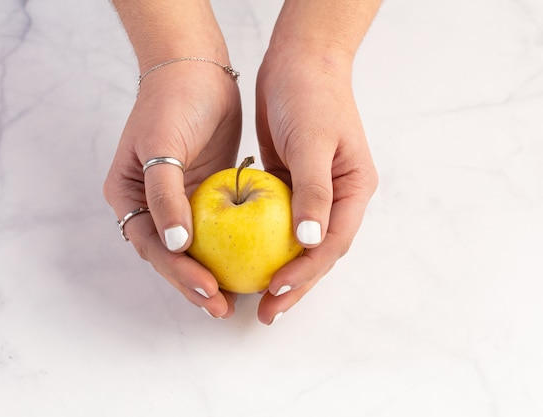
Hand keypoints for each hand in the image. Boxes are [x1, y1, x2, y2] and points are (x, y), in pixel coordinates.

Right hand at [103, 61, 241, 318]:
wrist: (197, 68)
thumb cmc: (172, 101)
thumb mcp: (161, 146)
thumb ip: (165, 197)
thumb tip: (176, 245)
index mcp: (128, 196)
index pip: (152, 245)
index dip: (178, 271)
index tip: (208, 289)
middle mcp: (150, 204)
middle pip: (170, 255)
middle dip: (194, 284)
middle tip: (221, 308)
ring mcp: (177, 201)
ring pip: (192, 248)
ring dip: (210, 272)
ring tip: (232, 299)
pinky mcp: (202, 193)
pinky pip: (214, 229)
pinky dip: (226, 249)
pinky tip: (245, 265)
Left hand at [255, 49, 377, 324]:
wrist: (298, 62)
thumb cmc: (311, 95)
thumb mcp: (313, 141)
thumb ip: (313, 192)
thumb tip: (310, 242)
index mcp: (354, 190)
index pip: (331, 243)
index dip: (305, 273)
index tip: (275, 291)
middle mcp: (337, 198)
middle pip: (316, 253)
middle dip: (294, 286)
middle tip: (267, 313)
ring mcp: (314, 194)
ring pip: (297, 243)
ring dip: (279, 270)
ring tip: (256, 298)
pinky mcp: (290, 186)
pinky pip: (277, 224)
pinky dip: (264, 244)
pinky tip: (245, 259)